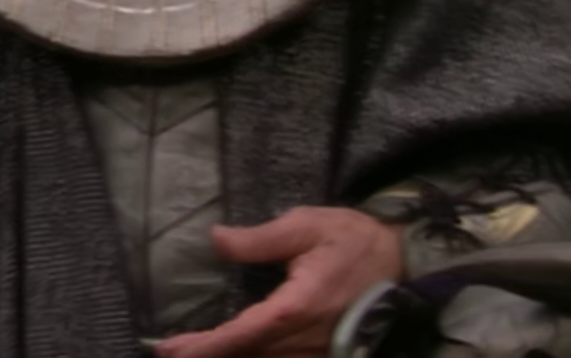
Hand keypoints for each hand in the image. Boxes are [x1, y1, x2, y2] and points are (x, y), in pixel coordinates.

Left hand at [152, 207, 403, 357]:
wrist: (402, 260)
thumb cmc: (353, 239)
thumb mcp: (306, 225)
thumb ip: (258, 239)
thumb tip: (216, 239)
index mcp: (299, 306)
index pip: (244, 334)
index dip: (207, 346)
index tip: (172, 350)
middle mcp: (308, 337)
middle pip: (250, 356)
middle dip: (209, 357)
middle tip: (168, 353)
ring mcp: (320, 350)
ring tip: (192, 354)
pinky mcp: (327, 352)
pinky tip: (237, 353)